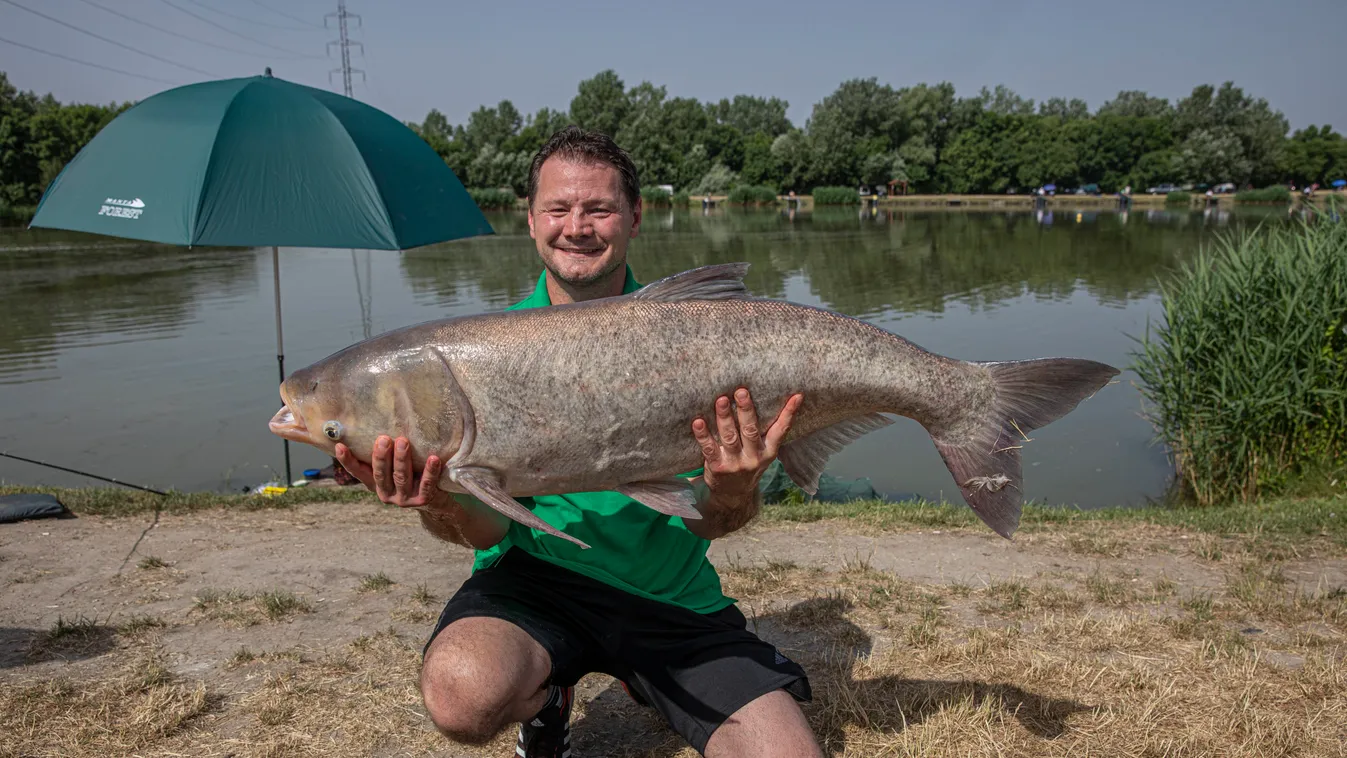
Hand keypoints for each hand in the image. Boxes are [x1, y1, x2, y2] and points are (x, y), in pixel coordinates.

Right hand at [334, 435, 449, 508]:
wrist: (435, 502)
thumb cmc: (411, 477)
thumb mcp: (394, 469)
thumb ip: (386, 456)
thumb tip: (378, 424)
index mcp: (376, 484)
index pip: (358, 472)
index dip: (347, 461)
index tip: (339, 446)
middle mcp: (387, 493)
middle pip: (381, 474)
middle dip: (381, 456)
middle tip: (383, 439)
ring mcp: (404, 499)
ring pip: (401, 477)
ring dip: (402, 459)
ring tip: (403, 442)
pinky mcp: (423, 500)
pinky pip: (427, 484)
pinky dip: (430, 471)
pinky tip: (433, 459)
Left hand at [692, 388, 803, 497]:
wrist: (733, 496)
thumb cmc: (747, 464)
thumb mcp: (762, 453)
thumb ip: (763, 432)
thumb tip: (766, 397)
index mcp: (768, 451)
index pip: (781, 430)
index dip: (789, 413)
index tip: (796, 396)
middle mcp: (754, 457)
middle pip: (750, 430)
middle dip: (746, 410)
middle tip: (741, 391)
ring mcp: (735, 464)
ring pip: (730, 437)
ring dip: (725, 417)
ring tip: (721, 400)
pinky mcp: (718, 468)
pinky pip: (709, 448)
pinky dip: (703, 435)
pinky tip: (698, 422)